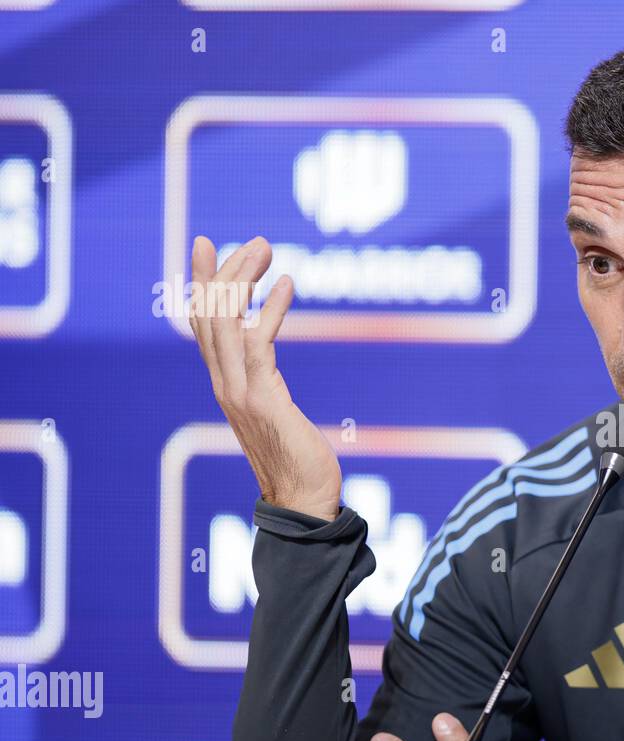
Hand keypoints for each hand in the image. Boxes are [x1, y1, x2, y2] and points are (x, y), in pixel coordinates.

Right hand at [188, 235, 341, 521]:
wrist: (302, 501)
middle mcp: (224, 385)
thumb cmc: (299, 462)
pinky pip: (257, 343)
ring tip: (264, 249)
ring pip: (225, 323)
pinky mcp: (261, 399)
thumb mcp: (277, 413)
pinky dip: (269, 309)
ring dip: (243, 280)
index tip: (208, 247)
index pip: (204, 326)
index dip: (203, 284)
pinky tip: (286, 285)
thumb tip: (267, 366)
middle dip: (225, 271)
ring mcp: (238, 392)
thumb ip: (266, 386)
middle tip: (252, 240)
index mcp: (226, 385)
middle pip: (209, 316)